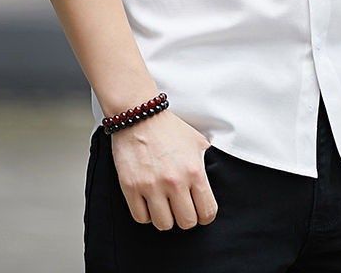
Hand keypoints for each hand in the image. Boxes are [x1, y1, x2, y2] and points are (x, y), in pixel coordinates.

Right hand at [111, 109, 217, 229]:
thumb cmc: (168, 127)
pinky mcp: (131, 187)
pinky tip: (149, 201)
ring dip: (165, 217)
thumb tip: (209, 183)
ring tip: (164, 204)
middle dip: (185, 217)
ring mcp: (151, 186)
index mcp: (194, 171)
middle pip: (186, 223)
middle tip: (181, 207)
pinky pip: (141, 217)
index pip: (207, 212)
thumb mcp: (197, 142)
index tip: (200, 211)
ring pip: (164, 224)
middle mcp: (174, 182)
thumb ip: (205, 164)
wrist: (140, 116)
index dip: (205, 215)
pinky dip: (146, 213)